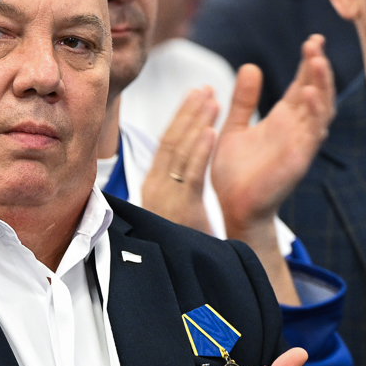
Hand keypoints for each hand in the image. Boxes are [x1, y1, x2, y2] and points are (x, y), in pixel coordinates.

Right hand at [136, 87, 219, 233]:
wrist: (183, 276)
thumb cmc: (184, 244)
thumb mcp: (177, 210)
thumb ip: (177, 185)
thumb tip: (181, 162)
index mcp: (153, 186)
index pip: (166, 144)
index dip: (181, 118)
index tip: (196, 96)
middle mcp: (155, 188)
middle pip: (170, 142)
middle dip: (188, 113)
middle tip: (205, 88)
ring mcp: (166, 198)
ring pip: (180, 153)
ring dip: (196, 123)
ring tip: (212, 98)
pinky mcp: (181, 210)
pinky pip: (191, 175)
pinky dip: (201, 151)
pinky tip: (212, 131)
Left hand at [212, 36, 334, 236]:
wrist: (233, 207)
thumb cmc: (235, 173)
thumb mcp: (235, 128)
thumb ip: (244, 101)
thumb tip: (250, 66)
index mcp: (283, 119)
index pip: (302, 84)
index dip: (309, 63)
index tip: (312, 40)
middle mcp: (296, 129)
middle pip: (316, 91)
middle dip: (318, 68)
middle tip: (315, 43)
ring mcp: (300, 143)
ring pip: (320, 110)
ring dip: (321, 86)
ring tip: (317, 61)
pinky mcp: (298, 159)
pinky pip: (312, 134)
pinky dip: (313, 113)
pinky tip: (308, 93)